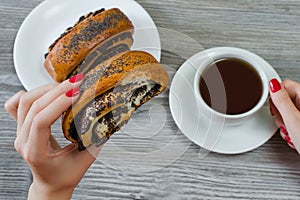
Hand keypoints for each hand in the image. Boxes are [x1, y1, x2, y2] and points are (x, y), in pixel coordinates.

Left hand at [5, 74, 100, 199]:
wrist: (51, 183)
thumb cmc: (66, 175)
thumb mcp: (85, 160)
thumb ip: (95, 139)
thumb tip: (107, 118)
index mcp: (36, 152)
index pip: (41, 122)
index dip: (58, 104)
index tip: (77, 93)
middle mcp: (23, 141)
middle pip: (33, 106)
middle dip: (57, 90)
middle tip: (77, 82)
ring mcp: (19, 133)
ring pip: (25, 101)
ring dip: (47, 89)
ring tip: (66, 85)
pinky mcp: (21, 126)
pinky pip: (16, 104)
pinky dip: (30, 93)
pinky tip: (46, 91)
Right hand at [269, 78, 299, 152]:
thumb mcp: (292, 119)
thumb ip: (281, 100)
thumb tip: (272, 85)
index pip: (284, 85)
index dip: (275, 96)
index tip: (274, 108)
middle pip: (285, 100)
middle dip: (280, 114)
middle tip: (284, 123)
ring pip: (287, 113)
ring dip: (284, 124)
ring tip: (290, 132)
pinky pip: (292, 122)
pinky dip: (290, 130)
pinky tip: (294, 137)